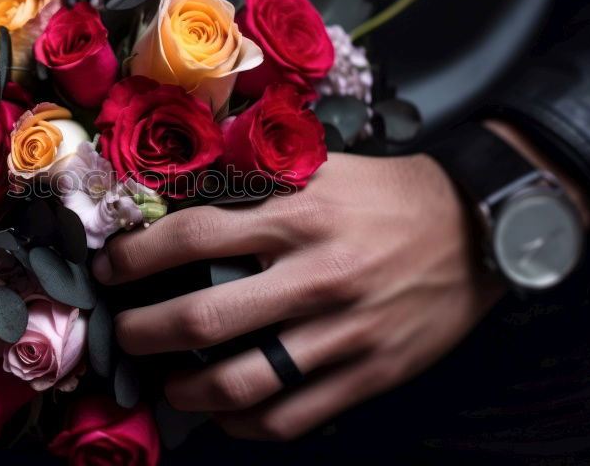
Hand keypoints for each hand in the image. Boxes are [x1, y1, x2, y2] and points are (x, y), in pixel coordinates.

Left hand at [92, 152, 505, 440]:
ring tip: (168, 384)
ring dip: (187, 390)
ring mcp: (342, 331)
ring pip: (242, 380)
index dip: (137, 257)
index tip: (111, 270)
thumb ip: (255, 173)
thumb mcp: (321, 165)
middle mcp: (314, 275)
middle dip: (143, 332)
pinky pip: (292, 415)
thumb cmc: (388, 195)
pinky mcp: (369, 372)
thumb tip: (183, 179)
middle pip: (203, 316)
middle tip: (123, 335)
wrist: (478, 228)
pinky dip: (246, 424)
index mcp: (298, 215)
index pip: (192, 237)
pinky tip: (227, 414)